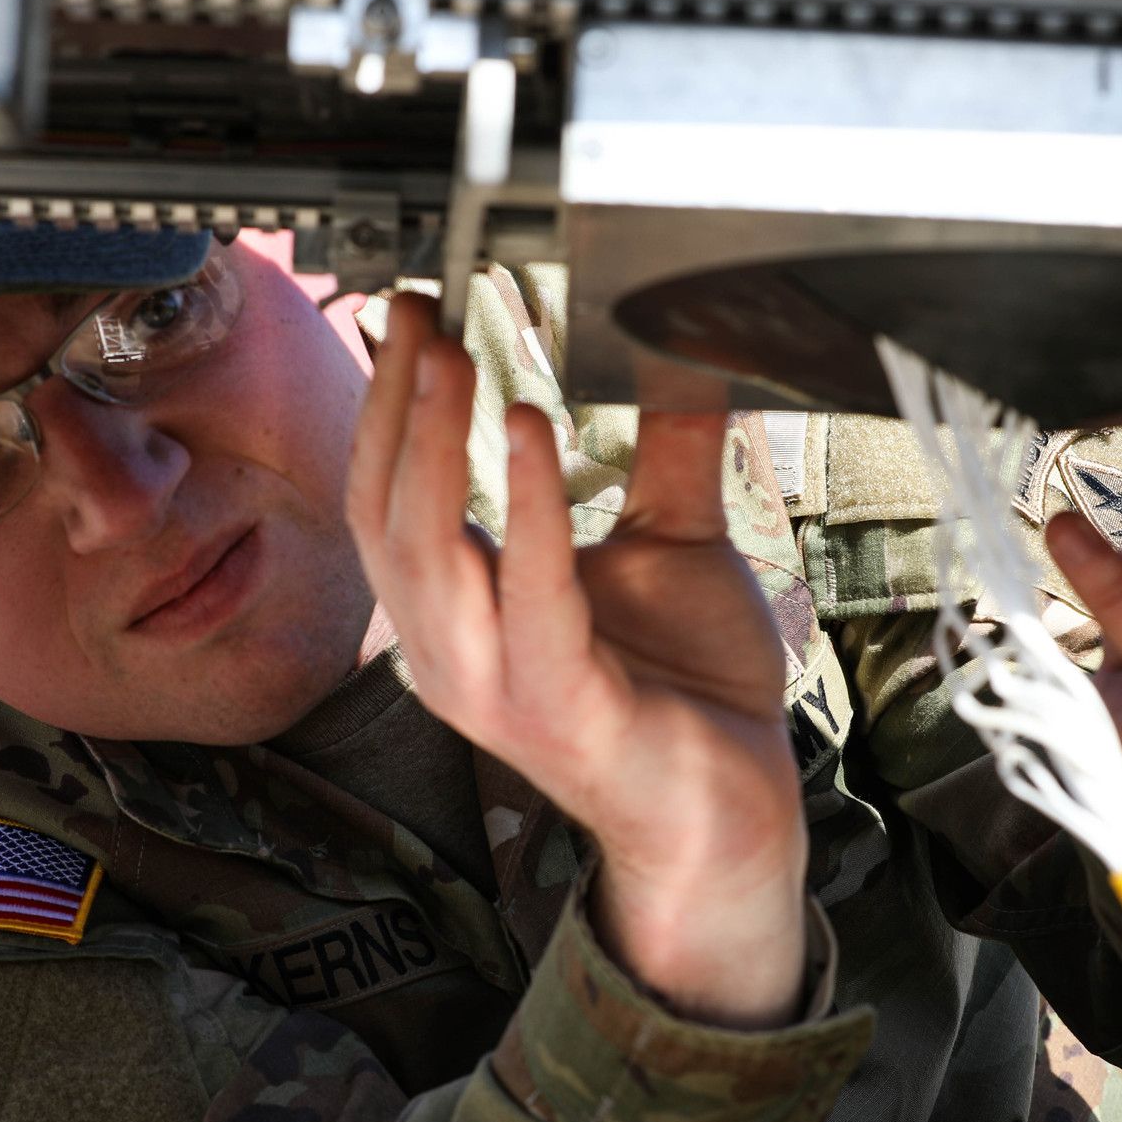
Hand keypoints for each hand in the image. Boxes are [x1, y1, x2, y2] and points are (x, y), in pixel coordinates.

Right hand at [345, 294, 807, 1028]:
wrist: (737, 808)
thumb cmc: (690, 691)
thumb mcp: (671, 543)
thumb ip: (664, 450)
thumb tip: (675, 350)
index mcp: (460, 614)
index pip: (387, 496)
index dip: (388, 404)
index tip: (412, 314)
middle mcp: (453, 653)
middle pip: (384, 514)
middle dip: (395, 406)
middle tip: (420, 313)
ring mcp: (495, 689)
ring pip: (424, 555)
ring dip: (433, 446)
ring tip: (455, 359)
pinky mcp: (558, 710)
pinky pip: (527, 598)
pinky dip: (526, 509)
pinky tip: (528, 431)